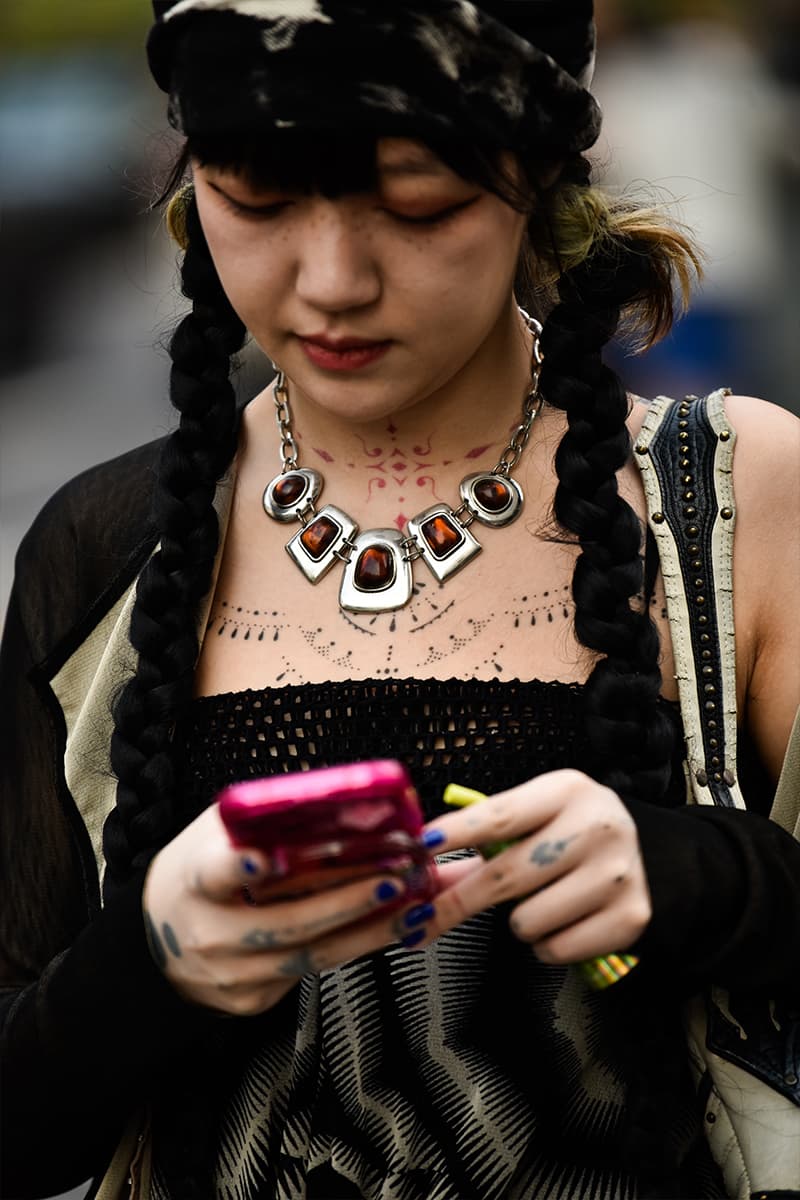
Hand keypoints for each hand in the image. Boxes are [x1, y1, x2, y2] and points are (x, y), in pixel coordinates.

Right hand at [142, 803, 426, 1014]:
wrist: (158, 943)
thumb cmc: (201, 873)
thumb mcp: (216, 833)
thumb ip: (264, 817)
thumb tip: (340, 798)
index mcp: (194, 880)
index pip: (213, 872)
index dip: (238, 865)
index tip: (265, 856)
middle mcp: (209, 932)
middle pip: (284, 921)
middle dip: (346, 899)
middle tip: (393, 878)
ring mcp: (230, 972)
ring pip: (309, 954)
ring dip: (367, 930)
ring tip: (410, 904)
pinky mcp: (251, 999)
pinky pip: (311, 971)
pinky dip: (354, 946)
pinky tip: (388, 927)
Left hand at [413, 769, 651, 964]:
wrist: (652, 857)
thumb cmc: (573, 834)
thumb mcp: (536, 820)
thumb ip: (480, 846)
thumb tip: (423, 877)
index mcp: (567, 791)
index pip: (501, 814)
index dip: (458, 832)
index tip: (420, 847)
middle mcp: (597, 827)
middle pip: (506, 876)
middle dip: (456, 902)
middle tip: (419, 920)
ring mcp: (617, 875)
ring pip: (527, 920)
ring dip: (519, 921)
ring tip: (542, 901)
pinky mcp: (630, 919)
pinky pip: (554, 949)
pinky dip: (547, 944)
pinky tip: (565, 920)